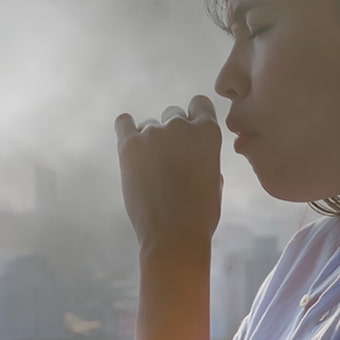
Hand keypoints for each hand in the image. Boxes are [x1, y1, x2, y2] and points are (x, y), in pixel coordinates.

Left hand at [114, 94, 222, 257]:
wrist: (173, 235)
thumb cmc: (201, 214)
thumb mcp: (215, 181)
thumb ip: (206, 158)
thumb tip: (194, 155)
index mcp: (208, 132)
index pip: (200, 104)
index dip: (195, 118)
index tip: (190, 134)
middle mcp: (181, 126)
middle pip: (173, 114)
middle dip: (173, 133)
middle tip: (169, 160)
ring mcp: (153, 133)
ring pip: (150, 125)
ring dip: (151, 140)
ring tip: (150, 168)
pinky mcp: (129, 145)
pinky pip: (123, 123)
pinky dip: (126, 129)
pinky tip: (129, 143)